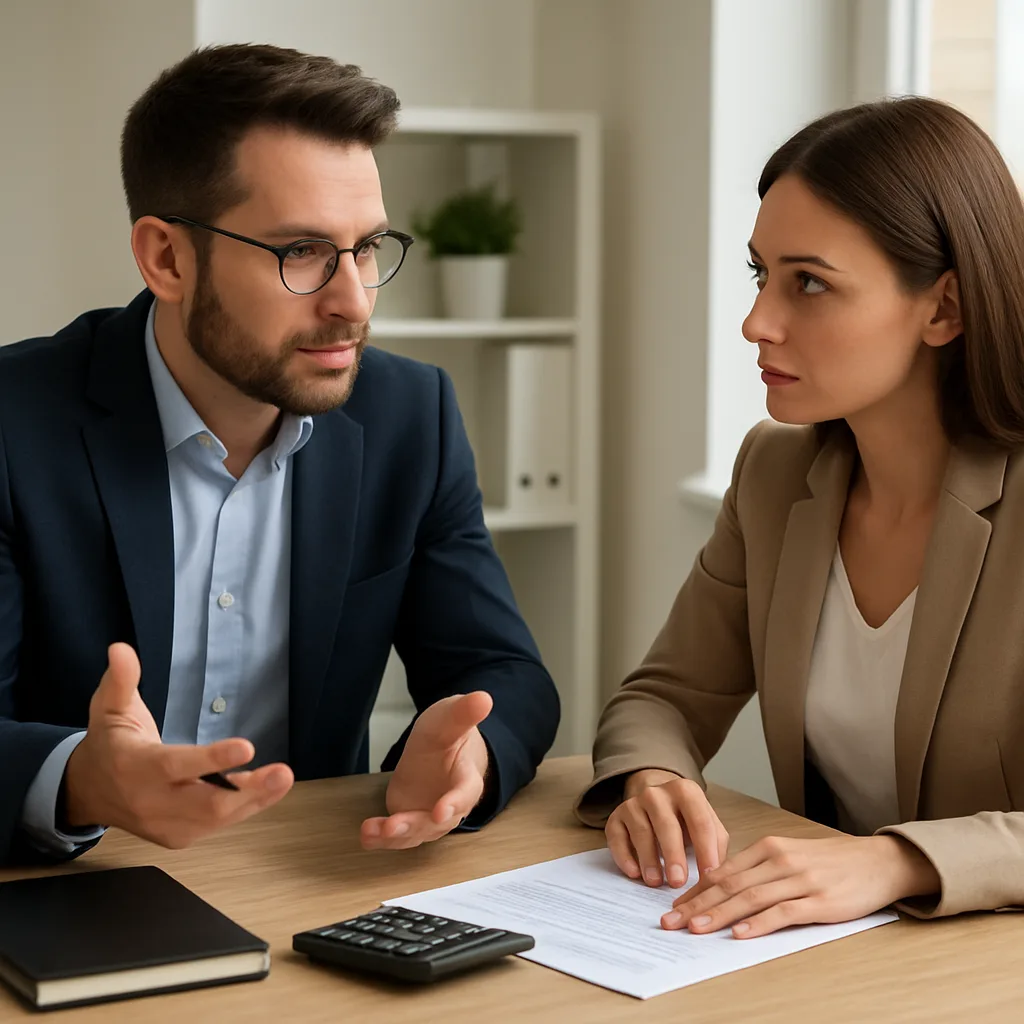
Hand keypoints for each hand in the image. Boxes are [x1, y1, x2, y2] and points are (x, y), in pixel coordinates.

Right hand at [65, 643, 292, 847]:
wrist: (89, 792)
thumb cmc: (108, 743)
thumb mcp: (109, 708)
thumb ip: (120, 680)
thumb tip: (121, 650)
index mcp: (134, 767)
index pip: (176, 765)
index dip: (213, 759)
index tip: (248, 747)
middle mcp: (151, 802)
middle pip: (205, 804)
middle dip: (249, 791)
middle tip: (283, 773)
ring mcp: (166, 825)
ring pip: (217, 818)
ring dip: (255, 799)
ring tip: (282, 778)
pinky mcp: (178, 837)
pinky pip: (218, 824)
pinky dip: (245, 806)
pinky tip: (267, 787)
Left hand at [361, 691, 492, 850]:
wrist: (440, 750)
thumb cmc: (449, 735)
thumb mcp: (451, 718)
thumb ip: (464, 713)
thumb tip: (484, 698)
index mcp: (466, 779)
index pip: (465, 793)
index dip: (454, 803)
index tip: (440, 811)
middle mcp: (451, 806)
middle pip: (436, 822)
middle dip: (416, 824)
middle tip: (395, 824)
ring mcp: (429, 816)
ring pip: (416, 833)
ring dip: (395, 834)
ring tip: (371, 831)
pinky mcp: (410, 821)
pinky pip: (398, 835)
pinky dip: (382, 838)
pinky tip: (366, 836)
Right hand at [605, 769, 729, 887]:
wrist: (655, 799)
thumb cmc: (686, 819)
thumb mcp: (706, 822)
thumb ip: (716, 843)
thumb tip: (716, 873)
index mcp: (686, 791)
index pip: (699, 821)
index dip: (706, 849)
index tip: (709, 875)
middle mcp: (657, 794)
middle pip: (667, 824)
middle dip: (673, 854)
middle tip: (678, 882)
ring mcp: (633, 804)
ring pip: (641, 831)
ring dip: (649, 858)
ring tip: (656, 882)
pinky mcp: (616, 818)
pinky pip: (617, 837)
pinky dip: (624, 856)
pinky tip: (633, 872)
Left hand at [662, 834, 940, 937]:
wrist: (877, 861)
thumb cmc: (830, 861)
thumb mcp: (789, 855)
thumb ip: (758, 869)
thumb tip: (721, 886)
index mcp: (769, 847)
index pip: (722, 870)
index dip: (695, 890)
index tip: (673, 905)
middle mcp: (779, 860)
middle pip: (729, 884)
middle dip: (696, 904)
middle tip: (671, 921)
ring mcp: (799, 880)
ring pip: (750, 898)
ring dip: (719, 915)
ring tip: (695, 929)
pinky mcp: (819, 901)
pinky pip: (783, 913)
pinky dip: (758, 923)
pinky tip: (740, 933)